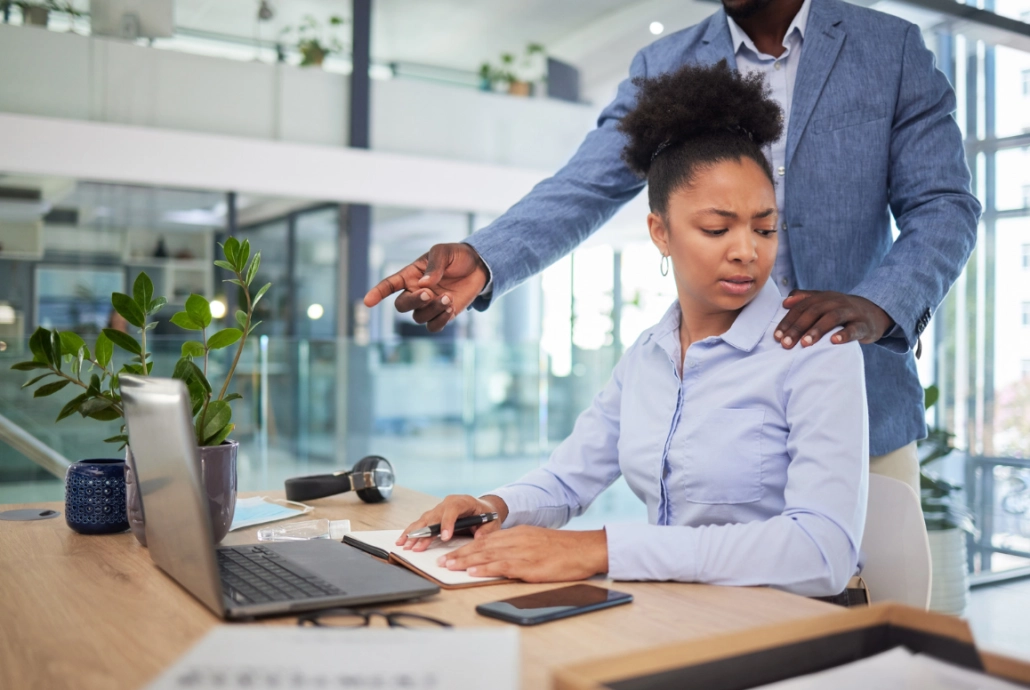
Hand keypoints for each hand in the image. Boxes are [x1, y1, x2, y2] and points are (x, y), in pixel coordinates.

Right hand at [363, 243, 488, 332]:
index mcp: (410, 275)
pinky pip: (433, 326)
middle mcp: (416, 292)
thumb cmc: (456, 256)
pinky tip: (450, 307)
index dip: (377, 293)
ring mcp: (428, 306)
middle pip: (401, 306)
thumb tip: (424, 284)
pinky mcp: (443, 315)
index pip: (389, 285)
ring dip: (432, 309)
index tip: (368, 302)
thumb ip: (433, 266)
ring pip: (418, 317)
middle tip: (428, 293)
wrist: (478, 267)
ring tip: (448, 297)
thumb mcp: (444, 252)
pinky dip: (440, 320)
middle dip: (413, 302)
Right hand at [397, 494, 507, 550]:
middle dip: (425, 532)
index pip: (452, 509)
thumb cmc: (487, 516)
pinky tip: (403, 540)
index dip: (447, 523)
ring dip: (414, 533)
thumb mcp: (492, 522)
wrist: (483, 509)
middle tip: (417, 546)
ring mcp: (439, 508)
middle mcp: (448, 503)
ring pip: (424, 520)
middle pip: (434, 516)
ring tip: (404, 544)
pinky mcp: (434, 515)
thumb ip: (487, 530)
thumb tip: (478, 538)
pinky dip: (412, 532)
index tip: (444, 538)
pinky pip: (421, 523)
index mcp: (463, 501)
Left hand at [438, 526, 608, 582]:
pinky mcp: (529, 564)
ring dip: (466, 562)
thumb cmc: (564, 549)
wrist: (584, 549)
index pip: (486, 540)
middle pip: (482, 546)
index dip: (467, 547)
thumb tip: (502, 557)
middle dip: (460, 554)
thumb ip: (519, 546)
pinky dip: (485, 569)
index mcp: (518, 533)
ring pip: (487, 555)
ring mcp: (522, 551)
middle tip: (442, 561)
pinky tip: (473, 572)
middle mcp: (516, 540)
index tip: (452, 553)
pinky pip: (502, 566)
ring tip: (449, 567)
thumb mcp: (537, 542)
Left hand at [774, 291, 893, 348]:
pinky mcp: (864, 324)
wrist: (874, 312)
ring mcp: (851, 312)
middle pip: (814, 311)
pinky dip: (844, 334)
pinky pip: (854, 329)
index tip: (777, 337)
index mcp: (823, 297)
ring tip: (805, 343)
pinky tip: (834, 342)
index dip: (788, 321)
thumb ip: (805, 299)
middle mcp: (836, 302)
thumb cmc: (841, 311)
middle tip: (786, 344)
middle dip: (798, 327)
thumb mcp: (824, 302)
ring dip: (817, 330)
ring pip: (832, 317)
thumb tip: (785, 302)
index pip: (801, 307)